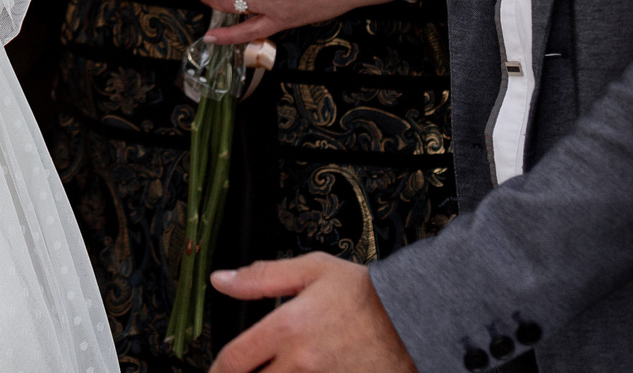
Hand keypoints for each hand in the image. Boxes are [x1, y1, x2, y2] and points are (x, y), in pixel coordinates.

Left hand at [207, 254, 416, 372]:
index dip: (218, 369)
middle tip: (244, 370)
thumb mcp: (312, 269)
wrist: (416, 320)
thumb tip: (222, 280)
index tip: (216, 371)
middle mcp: (301, 363)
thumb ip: (262, 277)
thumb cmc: (367, 295)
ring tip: (267, 372)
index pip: (235, 359)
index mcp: (287, 328)